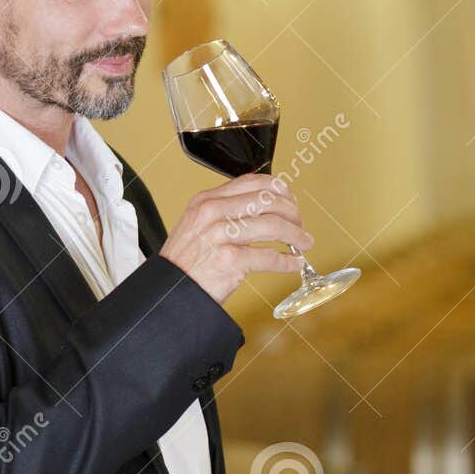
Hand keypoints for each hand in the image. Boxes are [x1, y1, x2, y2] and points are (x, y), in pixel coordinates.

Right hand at [159, 172, 313, 304]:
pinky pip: (268, 257)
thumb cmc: (186, 262)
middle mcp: (213, 212)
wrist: (169, 290)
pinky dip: (286, 261)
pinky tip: (294, 263)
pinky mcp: (229, 260)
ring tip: (305, 243)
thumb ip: (226, 212)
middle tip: (301, 225)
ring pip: (273, 226)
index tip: (290, 200)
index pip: (252, 182)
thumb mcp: (198, 225)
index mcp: (207, 200)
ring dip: (296, 235)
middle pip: (268, 200)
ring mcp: (221, 235)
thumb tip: (264, 209)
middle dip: (292, 212)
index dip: (279, 190)